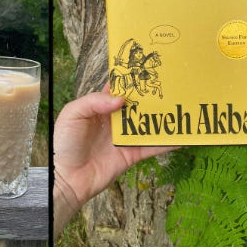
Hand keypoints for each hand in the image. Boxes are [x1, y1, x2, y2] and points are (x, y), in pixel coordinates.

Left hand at [53, 85, 175, 234]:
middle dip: (153, 96)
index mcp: (100, 107)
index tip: (149, 68)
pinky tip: (182, 136)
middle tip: (172, 85)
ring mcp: (125, 137)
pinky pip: (152, 147)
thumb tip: (122, 98)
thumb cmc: (64, 144)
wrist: (66, 178)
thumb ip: (94, 102)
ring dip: (163, 118)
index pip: (119, 89)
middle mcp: (115, 120)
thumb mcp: (73, 114)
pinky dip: (167, 143)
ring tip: (181, 107)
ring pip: (148, 124)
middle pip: (138, 105)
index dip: (132, 79)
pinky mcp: (132, 154)